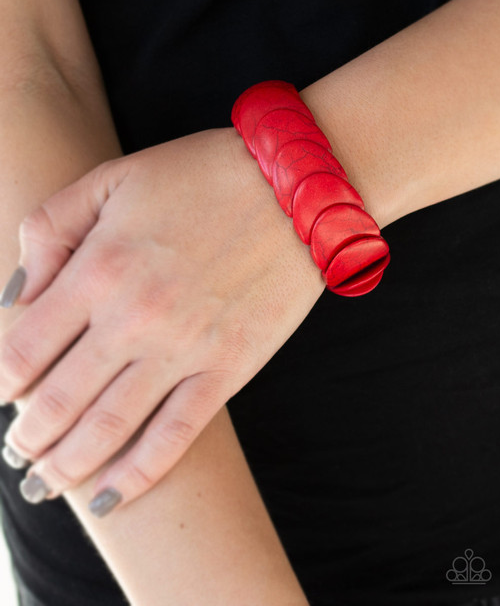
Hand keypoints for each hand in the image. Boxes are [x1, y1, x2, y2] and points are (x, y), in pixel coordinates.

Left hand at [0, 127, 323, 513]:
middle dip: (26, 436)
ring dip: (65, 467)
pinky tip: (109, 498)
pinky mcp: (229, 368)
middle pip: (57, 402)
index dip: (2, 381)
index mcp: (97, 267)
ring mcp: (184, 349)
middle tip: (17, 451)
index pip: (22, 349)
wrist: (295, 186)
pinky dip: (137, 475)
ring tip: (43, 485)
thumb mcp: (110, 179)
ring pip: (108, 430)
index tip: (4, 393)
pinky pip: (175, 437)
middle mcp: (133, 318)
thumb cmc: (199, 175)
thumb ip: (48, 229)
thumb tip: (14, 294)